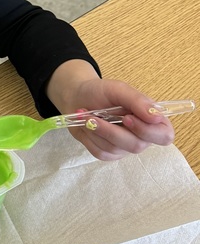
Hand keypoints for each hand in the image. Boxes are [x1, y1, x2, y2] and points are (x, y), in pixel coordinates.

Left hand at [55, 73, 175, 159]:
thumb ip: (138, 101)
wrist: (78, 98)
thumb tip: (156, 116)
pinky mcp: (109, 154)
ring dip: (97, 131)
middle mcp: (142, 136)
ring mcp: (125, 147)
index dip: (147, 131)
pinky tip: (86, 125)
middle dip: (112, 130)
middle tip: (94, 116)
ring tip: (86, 115)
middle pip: (137, 145)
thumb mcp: (119, 89)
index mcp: (153, 120)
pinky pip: (102, 152)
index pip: (164, 136)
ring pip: (115, 149)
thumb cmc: (102, 92)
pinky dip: (90, 137)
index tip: (127, 117)